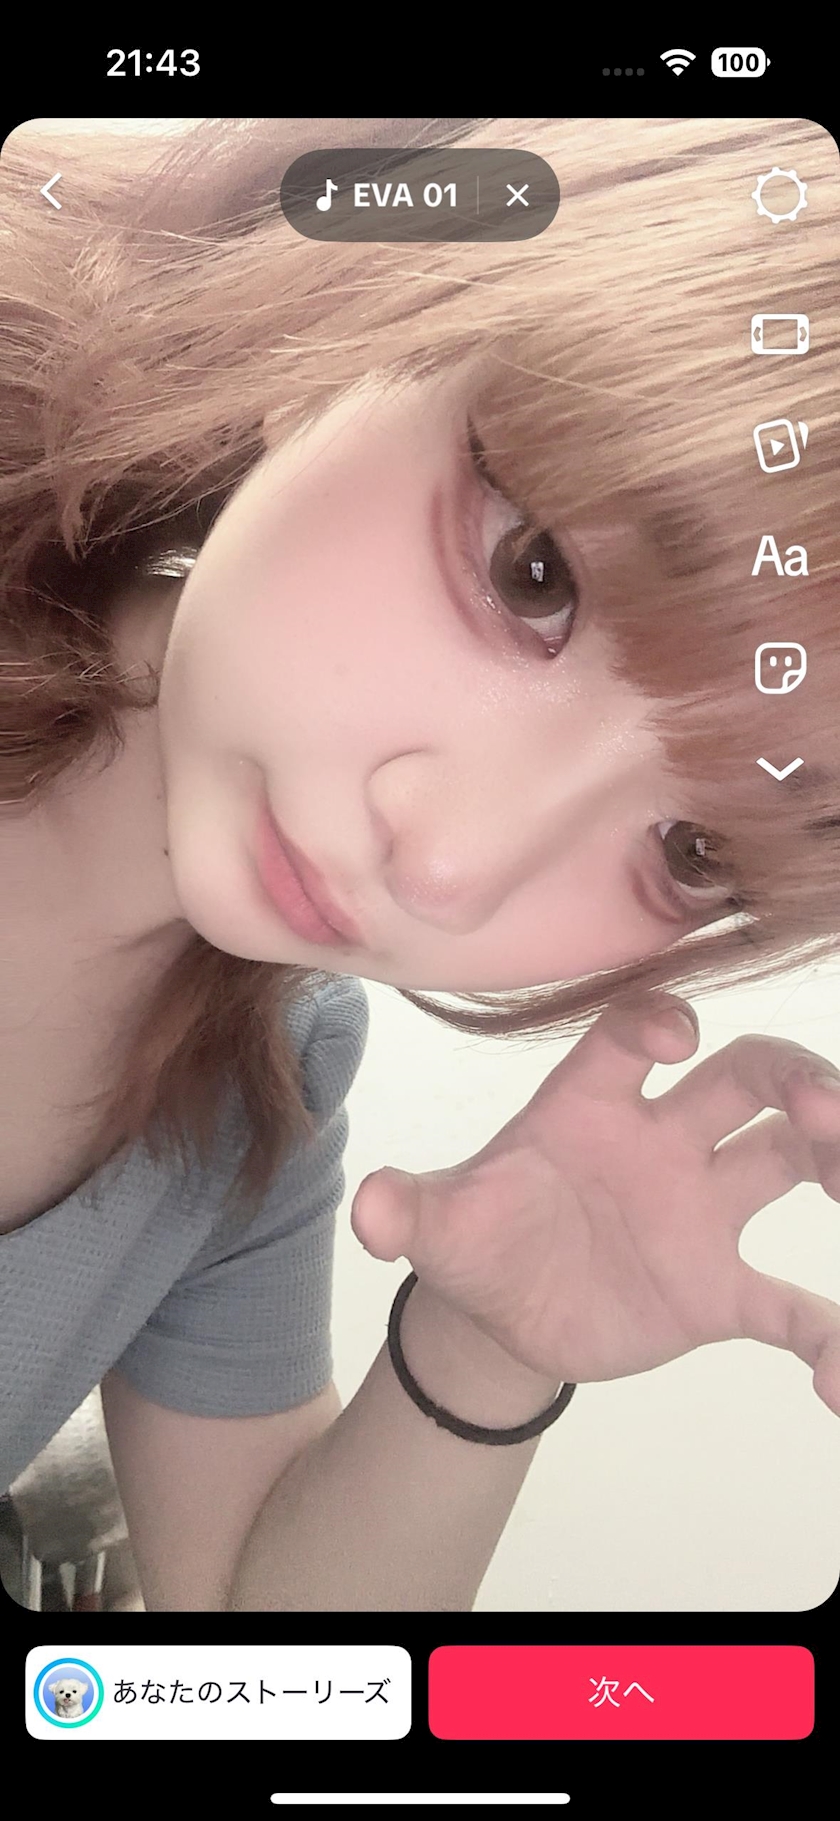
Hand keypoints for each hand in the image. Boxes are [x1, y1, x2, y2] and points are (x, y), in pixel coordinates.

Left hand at [350, 993, 839, 1415]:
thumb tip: (368, 1212)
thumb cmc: (478, 1237)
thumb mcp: (434, 1226)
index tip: (678, 1040)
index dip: (656, 1021)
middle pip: (743, 1079)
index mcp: (588, 1104)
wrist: (500, 1315)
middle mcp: (660, 1139)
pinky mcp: (716, 1290)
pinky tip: (838, 1381)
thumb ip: (406, 1209)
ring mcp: (699, 1210)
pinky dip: (825, 1338)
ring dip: (832, 1156)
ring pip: (786, 1158)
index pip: (629, 1036)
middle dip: (791, 1078)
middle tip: (825, 1108)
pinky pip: (788, 1307)